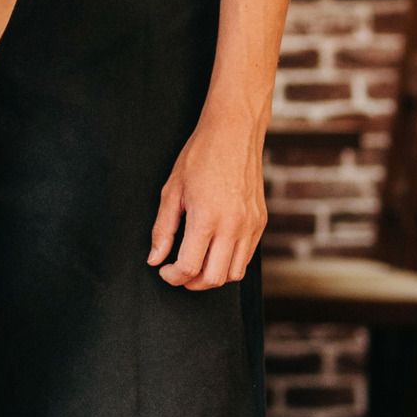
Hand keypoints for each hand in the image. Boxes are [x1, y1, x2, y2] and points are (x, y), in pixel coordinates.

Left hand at [149, 107, 266, 289]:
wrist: (233, 134)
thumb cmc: (199, 157)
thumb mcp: (171, 191)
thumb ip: (163, 229)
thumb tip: (155, 259)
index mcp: (207, 218)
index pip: (190, 266)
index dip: (173, 276)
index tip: (164, 271)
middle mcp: (233, 226)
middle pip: (214, 278)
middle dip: (192, 283)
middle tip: (177, 273)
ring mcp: (251, 226)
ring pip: (234, 273)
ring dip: (213, 276)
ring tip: (195, 265)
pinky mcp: (261, 222)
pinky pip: (247, 257)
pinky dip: (229, 263)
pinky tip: (214, 252)